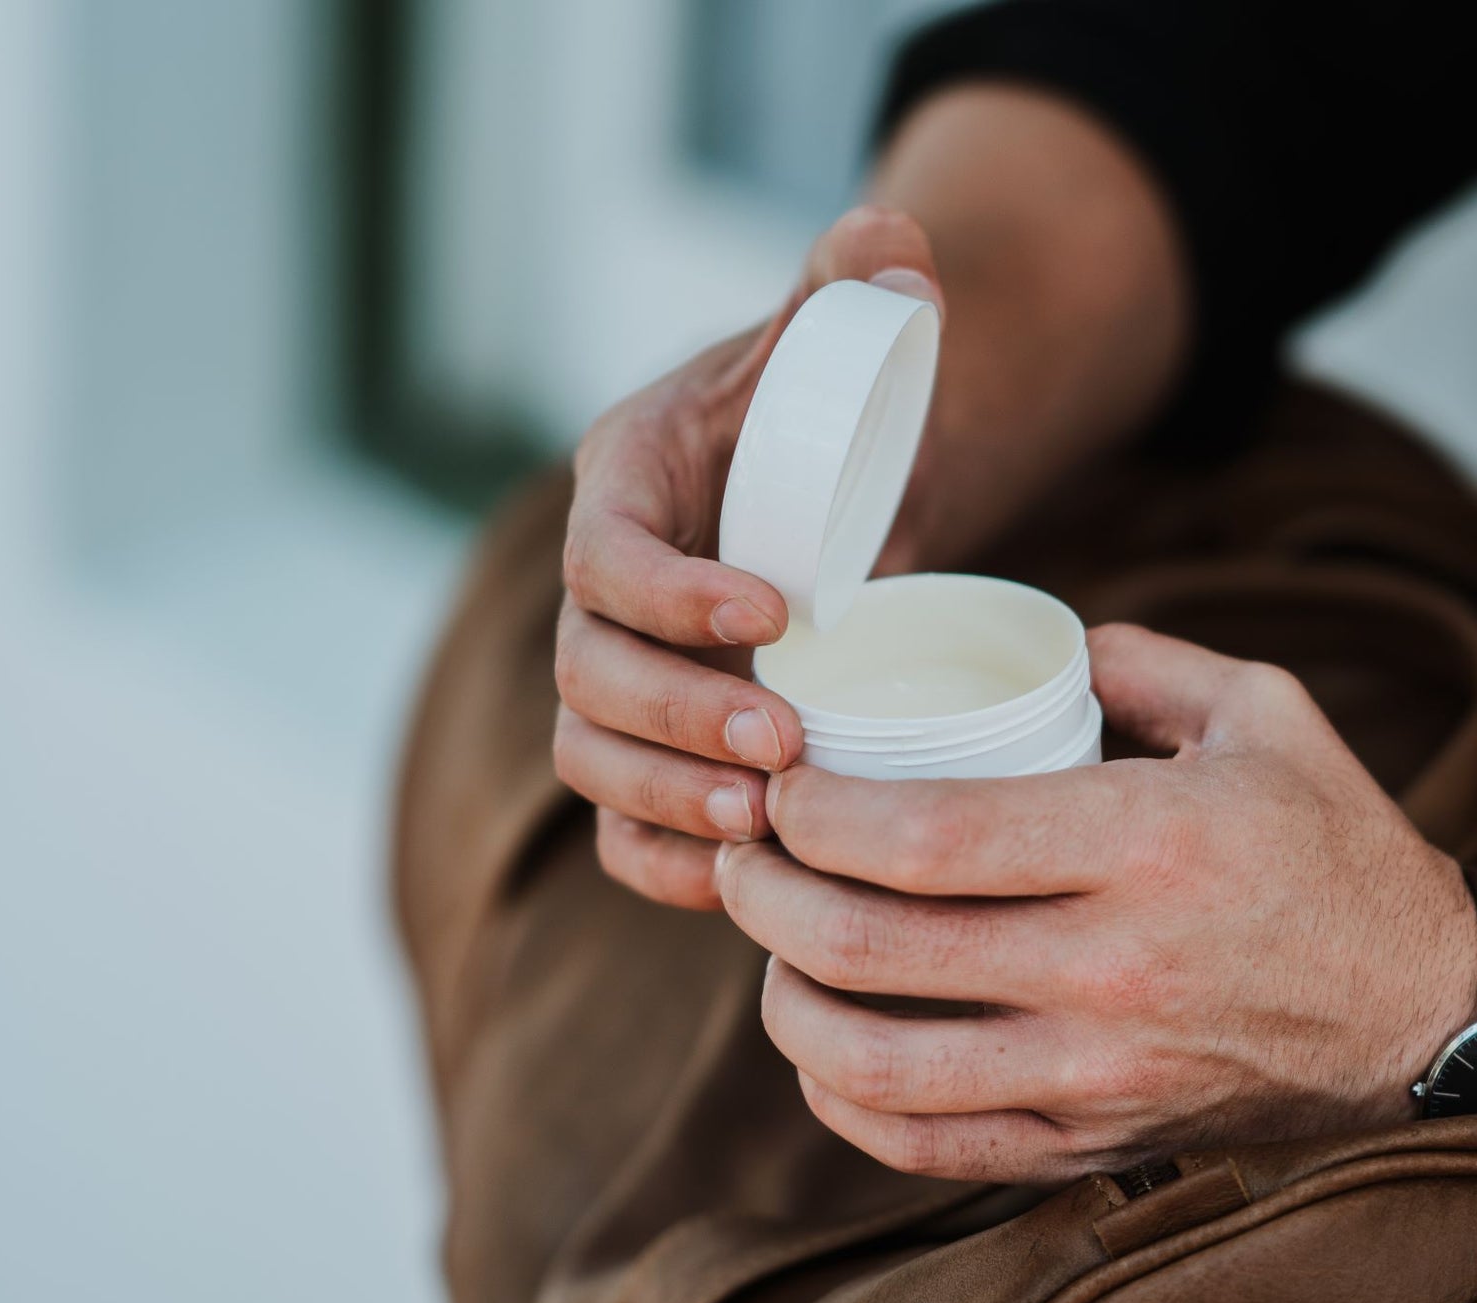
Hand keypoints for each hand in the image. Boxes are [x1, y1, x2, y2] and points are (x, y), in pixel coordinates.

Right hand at [553, 208, 947, 910]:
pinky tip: (744, 882)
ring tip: (770, 819)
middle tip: (783, 740)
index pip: (604, 554)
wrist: (822, 493)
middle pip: (585, 674)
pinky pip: (621, 824)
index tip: (774, 616)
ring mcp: (617, 678)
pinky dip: (666, 861)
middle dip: (676, 715)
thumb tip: (891, 246)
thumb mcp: (834, 341)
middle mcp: (601, 591)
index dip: (670, 595)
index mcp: (625, 485)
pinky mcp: (648, 748)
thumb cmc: (822, 416)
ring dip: (669, 798)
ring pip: (591, 760)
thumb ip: (852, 281)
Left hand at [714, 626, 1476, 1180]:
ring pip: (877, 1067)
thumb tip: (1033, 642)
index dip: (812, 812)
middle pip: (870, 946)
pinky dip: (847, 1107)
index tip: (781, 787)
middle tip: (741, 860)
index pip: (922, 836)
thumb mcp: (1266, 713)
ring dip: (786, 1008)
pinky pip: (930, 1149)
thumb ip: (1139, 658)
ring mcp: (1100, 1073)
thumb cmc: (1339, 851)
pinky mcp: (1096, 1142)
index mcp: (1146, 842)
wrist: (1427, 1015)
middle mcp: (1114, 969)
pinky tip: (827, 1054)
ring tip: (770, 955)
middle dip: (763, 897)